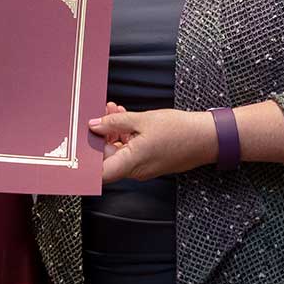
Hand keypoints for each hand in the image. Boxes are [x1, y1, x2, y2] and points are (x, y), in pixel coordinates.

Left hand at [89, 108, 216, 183]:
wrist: (206, 138)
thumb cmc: (178, 130)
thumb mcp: (142, 120)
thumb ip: (115, 123)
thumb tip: (94, 125)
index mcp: (131, 163)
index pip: (100, 173)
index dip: (85, 162)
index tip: (78, 144)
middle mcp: (135, 170)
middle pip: (107, 156)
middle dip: (101, 133)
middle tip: (102, 111)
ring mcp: (143, 166)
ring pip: (119, 150)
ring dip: (113, 130)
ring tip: (114, 109)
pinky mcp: (149, 161)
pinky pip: (130, 150)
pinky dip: (125, 134)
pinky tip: (126, 118)